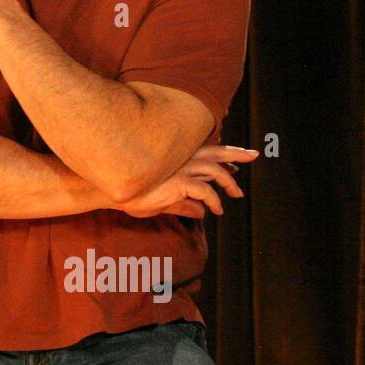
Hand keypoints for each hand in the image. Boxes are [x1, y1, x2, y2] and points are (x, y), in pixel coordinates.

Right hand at [116, 144, 258, 218]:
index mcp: (175, 157)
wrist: (110, 191)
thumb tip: (201, 213)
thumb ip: (182, 204)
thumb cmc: (131, 194)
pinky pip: (205, 192)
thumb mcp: (161, 200)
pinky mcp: (179, 182)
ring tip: (237, 194)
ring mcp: (180, 169)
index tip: (236, 162)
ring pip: (215, 171)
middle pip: (216, 152)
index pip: (205, 150)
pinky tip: (217, 210)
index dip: (223, 154)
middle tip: (254, 155)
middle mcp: (180, 159)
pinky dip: (214, 201)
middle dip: (237, 153)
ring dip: (229, 183)